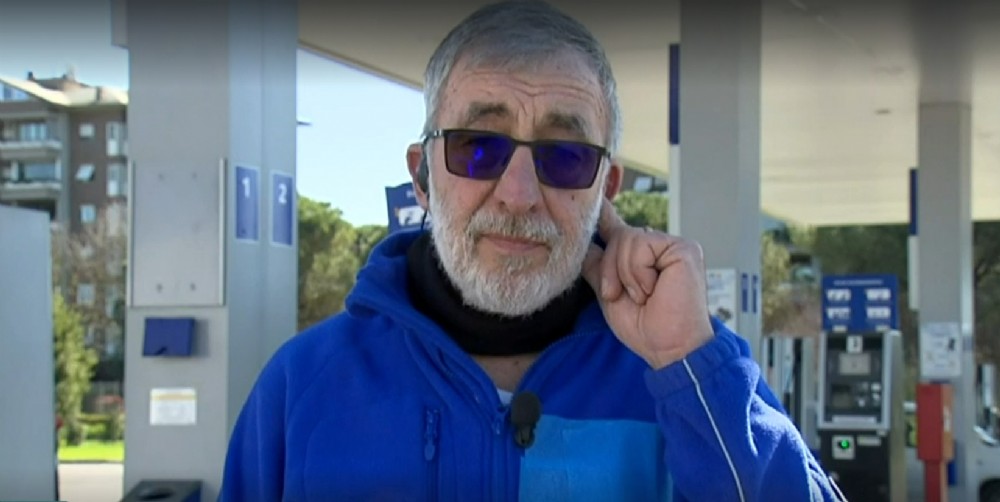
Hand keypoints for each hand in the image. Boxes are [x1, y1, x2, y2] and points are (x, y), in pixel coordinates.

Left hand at [581, 199, 714, 369]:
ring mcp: (673, 246)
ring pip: (626, 238)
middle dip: (610, 270)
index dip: (605, 215)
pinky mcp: (683, 248)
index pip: (619, 231)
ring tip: (643, 295)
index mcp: (644, 258)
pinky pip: (641, 245)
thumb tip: (582, 245)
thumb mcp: (610, 293)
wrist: (668, 348)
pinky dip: (638, 273)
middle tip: (622, 296)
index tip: (595, 198)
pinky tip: (654, 289)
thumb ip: (598, 267)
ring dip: (625, 274)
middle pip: (617, 236)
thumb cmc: (645, 327)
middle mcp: (659, 248)